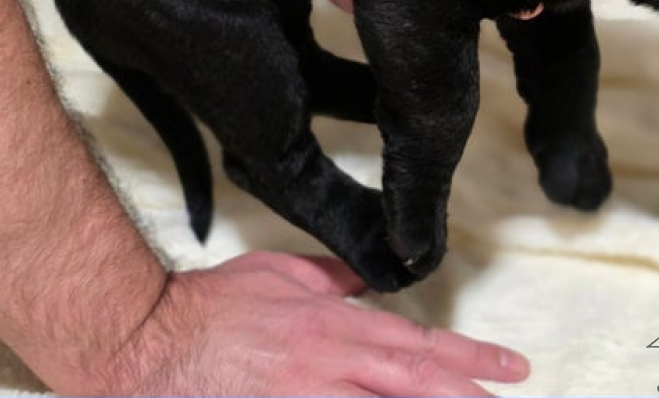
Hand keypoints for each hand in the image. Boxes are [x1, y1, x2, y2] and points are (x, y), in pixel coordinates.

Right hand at [105, 251, 529, 395]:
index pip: (417, 344)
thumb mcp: (280, 272)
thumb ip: (333, 279)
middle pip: (413, 386)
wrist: (146, 339)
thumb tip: (367, 279)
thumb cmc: (211, 305)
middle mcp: (327, 368)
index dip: (470, 358)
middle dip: (467, 397)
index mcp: (332, 326)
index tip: (511, 368)